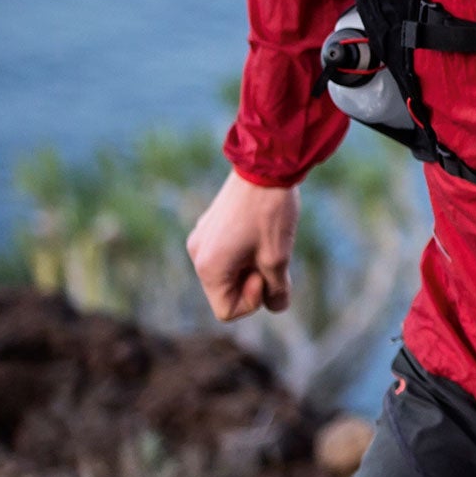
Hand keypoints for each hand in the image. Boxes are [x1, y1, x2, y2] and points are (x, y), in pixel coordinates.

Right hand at [185, 170, 299, 320]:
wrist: (265, 165)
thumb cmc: (270, 213)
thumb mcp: (278, 258)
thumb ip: (276, 291)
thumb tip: (276, 306)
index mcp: (208, 267)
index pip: (226, 311)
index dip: (253, 302)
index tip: (265, 275)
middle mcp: (197, 254)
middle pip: (226, 292)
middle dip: (252, 283)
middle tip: (271, 257)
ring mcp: (201, 237)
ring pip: (229, 272)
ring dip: (250, 267)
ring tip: (267, 242)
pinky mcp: (210, 225)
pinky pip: (227, 253)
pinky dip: (246, 252)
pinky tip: (261, 231)